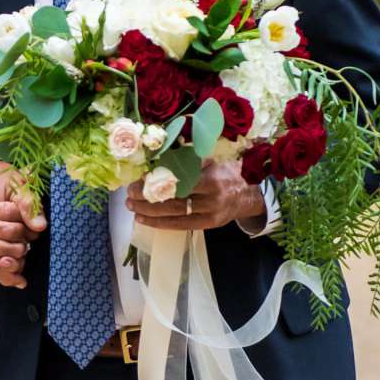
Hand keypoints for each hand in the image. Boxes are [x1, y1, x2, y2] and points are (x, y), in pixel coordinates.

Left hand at [125, 162, 267, 234]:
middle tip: (129, 194)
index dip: (156, 181)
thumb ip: (190, 158)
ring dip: (148, 211)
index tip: (139, 178)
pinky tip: (143, 219)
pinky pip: (179, 225)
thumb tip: (158, 154)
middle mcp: (211, 198)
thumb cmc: (227, 171)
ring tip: (131, 206)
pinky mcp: (208, 225)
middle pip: (173, 199)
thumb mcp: (213, 159)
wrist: (250, 194)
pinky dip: (159, 223)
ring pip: (173, 214)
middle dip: (147, 197)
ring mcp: (210, 213)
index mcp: (212, 178)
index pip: (178, 181)